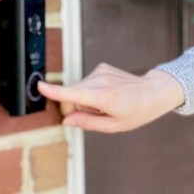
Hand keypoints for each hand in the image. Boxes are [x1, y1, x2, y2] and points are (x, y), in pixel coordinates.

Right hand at [36, 63, 185, 132]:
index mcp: (104, 98)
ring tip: (106, 103)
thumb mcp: (114, 126)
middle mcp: (100, 81)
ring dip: (86, 98)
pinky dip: (92, 90)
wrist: (153, 91)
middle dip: (78, 105)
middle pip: (73, 94)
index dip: (55, 91)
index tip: (40, 86)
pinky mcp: (101, 67)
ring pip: (79, 89)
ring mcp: (101, 72)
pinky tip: (108, 94)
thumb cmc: (137, 111)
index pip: (74, 94)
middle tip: (99, 113)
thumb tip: (66, 119)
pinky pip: (87, 83)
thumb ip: (87, 123)